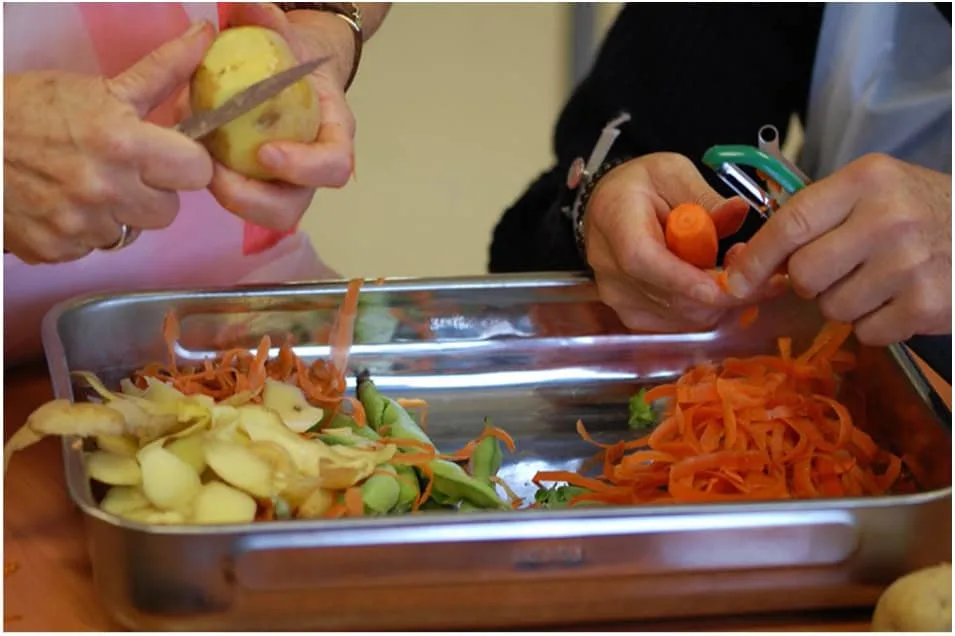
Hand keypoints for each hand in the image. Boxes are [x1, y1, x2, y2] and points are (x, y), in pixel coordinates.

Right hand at [3, 21, 214, 263]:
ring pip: (131, 233)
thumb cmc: (28, 107)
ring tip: (84, 184)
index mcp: (123, 143)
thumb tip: (206, 35)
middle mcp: (105, 190)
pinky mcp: (54, 250)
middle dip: (152, 192)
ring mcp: (79, 226)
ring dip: (115, 214)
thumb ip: (162, 73)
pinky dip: (80, 231)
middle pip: (168, 211)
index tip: (169, 156)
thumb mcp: (98, 88)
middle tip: (122, 170)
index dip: (186, 163)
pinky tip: (59, 204)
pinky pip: (91, 249)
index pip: (197, 172)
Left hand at [203, 3, 358, 230]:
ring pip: (269, 213)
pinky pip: (244, 201)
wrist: (289, 68)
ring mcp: (286, 181)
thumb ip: (267, 19)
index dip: (305, 167)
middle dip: (257, 200)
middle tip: (218, 175)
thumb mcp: (282, 32)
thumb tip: (248, 6)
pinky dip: (219, 188)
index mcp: (332, 132)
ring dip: (234, 201)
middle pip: (297, 205)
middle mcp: (313, 166)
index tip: (266, 151)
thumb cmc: (290, 55)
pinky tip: (192, 163)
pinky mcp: (258, 185)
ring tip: (202, 171)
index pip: (335, 165)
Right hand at [584, 153, 765, 331]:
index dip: (682, 279)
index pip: (642, 260)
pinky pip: (676, 324)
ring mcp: (616, 296)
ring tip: (733, 270)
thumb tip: (738, 211)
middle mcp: (608, 267)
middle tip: (756, 268)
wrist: (610, 208)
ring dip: (717, 301)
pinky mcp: (630, 314)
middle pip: (668, 296)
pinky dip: (702, 310)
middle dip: (720, 290)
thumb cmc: (640, 186)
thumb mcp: (673, 172)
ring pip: (679, 315)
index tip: (723, 287)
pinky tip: (713, 286)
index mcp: (616, 222)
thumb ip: (705, 197)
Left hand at [724, 153, 951, 345]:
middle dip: (808, 281)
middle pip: (804, 274)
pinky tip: (899, 298)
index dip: (755, 259)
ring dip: (844, 303)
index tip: (736, 281)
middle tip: (837, 270)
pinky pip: (867, 332)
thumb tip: (741, 264)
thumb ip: (811, 218)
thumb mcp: (871, 192)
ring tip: (877, 280)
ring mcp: (910, 264)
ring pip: (832, 308)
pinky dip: (876, 324)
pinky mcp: (927, 305)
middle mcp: (888, 219)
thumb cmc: (921, 210)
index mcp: (866, 181)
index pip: (791, 224)